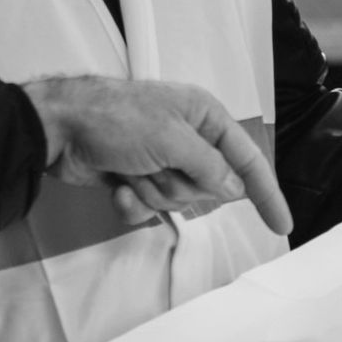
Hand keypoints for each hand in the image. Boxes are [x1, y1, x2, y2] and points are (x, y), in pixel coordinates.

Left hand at [23, 75, 291, 237]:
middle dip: (182, 187)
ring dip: (152, 192)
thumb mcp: (172, 139)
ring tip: (129, 169)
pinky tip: (116, 186)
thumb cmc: (116, 119)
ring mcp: (158, 160)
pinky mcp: (133, 178)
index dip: (266, 193)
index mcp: (204, 117)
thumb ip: (210, 168)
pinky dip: (132, 202)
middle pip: (209, 188)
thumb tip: (234, 188)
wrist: (59, 128)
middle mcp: (186, 138)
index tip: (282, 225)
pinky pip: (148, 209)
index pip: (248, 160)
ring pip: (177, 201)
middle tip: (155, 166)